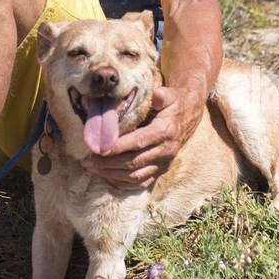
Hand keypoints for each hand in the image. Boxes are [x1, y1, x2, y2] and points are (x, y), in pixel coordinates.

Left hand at [82, 84, 205, 188]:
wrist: (189, 116)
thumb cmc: (173, 104)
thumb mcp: (168, 95)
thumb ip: (161, 96)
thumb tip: (155, 95)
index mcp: (165, 132)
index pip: (138, 142)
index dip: (117, 147)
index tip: (98, 148)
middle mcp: (165, 151)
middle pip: (133, 161)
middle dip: (108, 162)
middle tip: (88, 160)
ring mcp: (163, 163)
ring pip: (135, 175)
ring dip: (112, 174)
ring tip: (92, 168)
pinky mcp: (161, 170)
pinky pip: (141, 183)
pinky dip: (123, 183)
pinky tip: (107, 177)